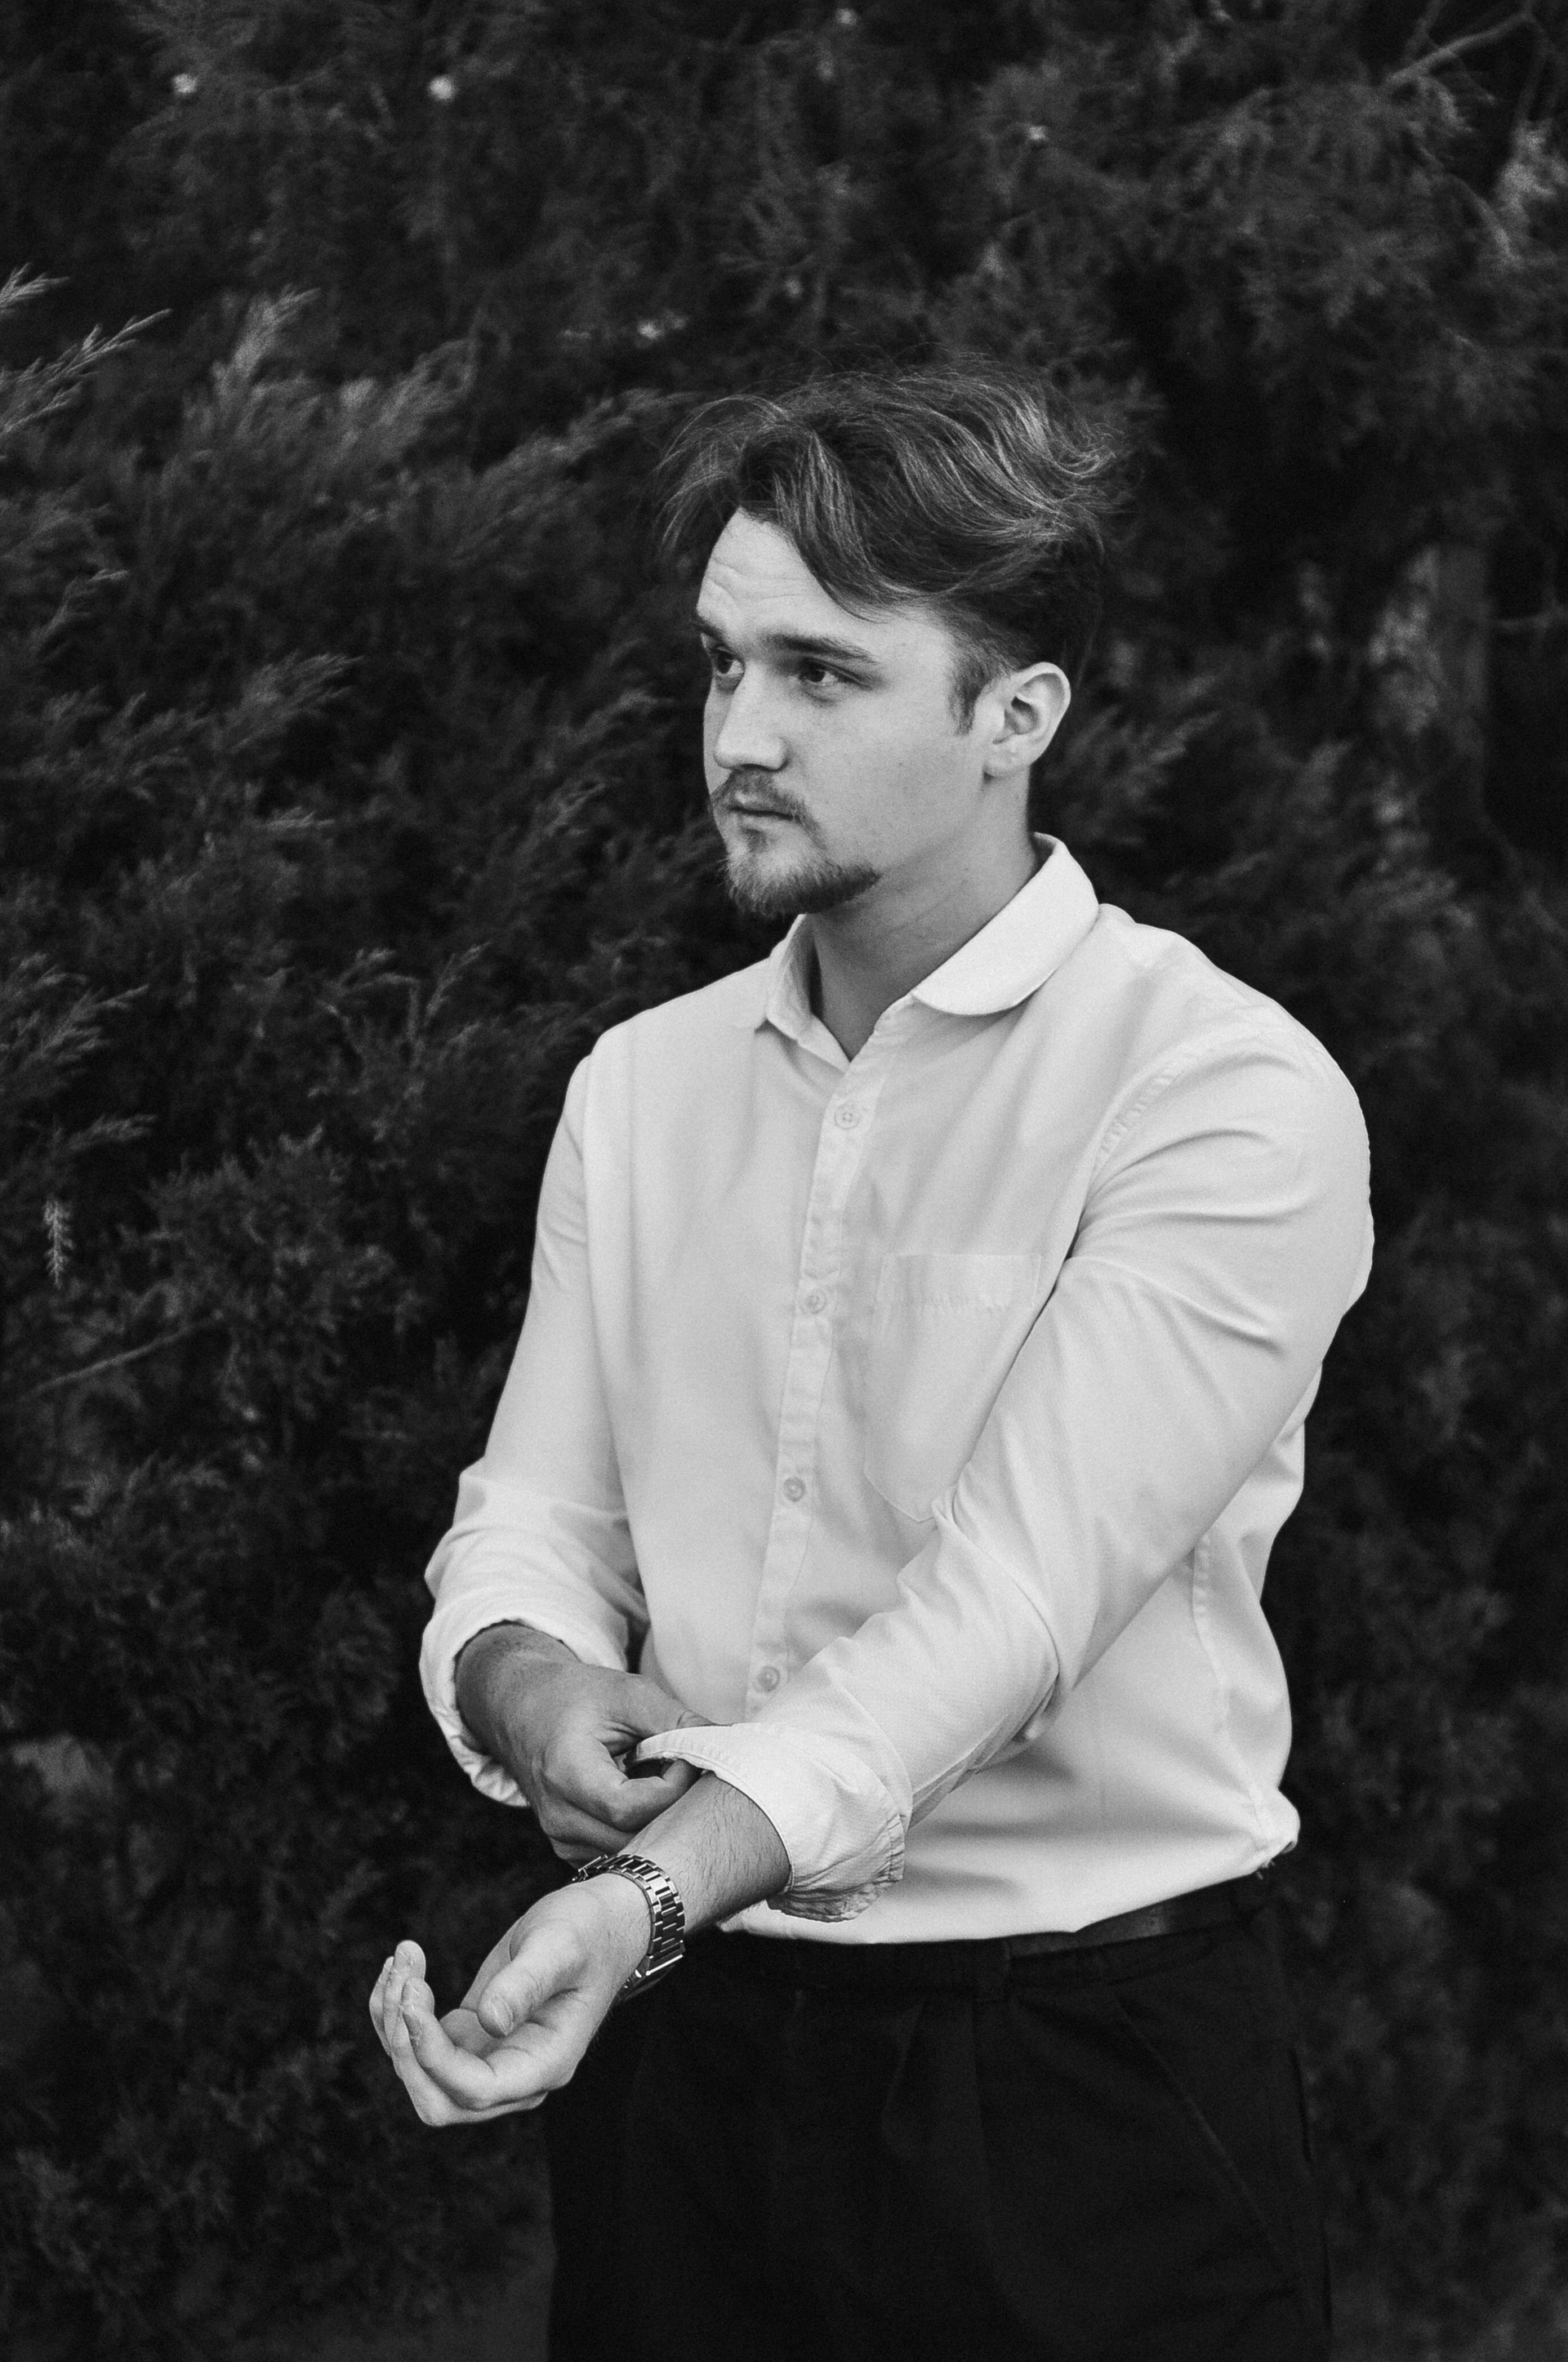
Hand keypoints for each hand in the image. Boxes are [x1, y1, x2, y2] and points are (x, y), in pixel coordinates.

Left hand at [369, 1875, 650, 2126]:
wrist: (596, 1924)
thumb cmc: (586, 1932)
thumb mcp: (560, 1947)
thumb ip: (526, 1983)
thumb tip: (489, 2022)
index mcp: (545, 2064)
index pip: (476, 2089)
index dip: (433, 2055)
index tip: (412, 1998)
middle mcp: (514, 2076)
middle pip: (438, 2101)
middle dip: (406, 2045)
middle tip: (405, 1977)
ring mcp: (488, 2061)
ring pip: (419, 2074)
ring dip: (394, 2021)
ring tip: (404, 1957)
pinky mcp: (468, 2040)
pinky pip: (416, 2046)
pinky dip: (394, 2012)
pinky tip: (400, 1967)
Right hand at [455, 1625, 709, 1863]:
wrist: (524, 1710)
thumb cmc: (575, 1697)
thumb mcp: (627, 1694)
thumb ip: (675, 1721)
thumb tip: (725, 1744)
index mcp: (566, 1773)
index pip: (631, 1808)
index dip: (670, 1789)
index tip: (684, 1760)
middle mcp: (558, 1817)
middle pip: (634, 1838)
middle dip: (672, 1811)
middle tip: (687, 1776)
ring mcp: (561, 1839)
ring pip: (630, 1854)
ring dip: (659, 1825)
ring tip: (666, 1785)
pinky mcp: (569, 1849)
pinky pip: (619, 1856)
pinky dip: (642, 1835)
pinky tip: (648, 1802)